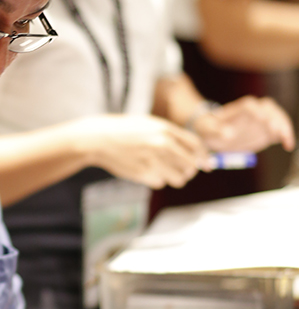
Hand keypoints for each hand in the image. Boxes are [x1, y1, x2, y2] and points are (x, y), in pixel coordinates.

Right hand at [73, 114, 209, 188]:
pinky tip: (144, 170)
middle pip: (191, 165)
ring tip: (162, 170)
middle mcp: (162, 145)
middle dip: (190, 171)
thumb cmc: (126, 131)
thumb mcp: (150, 125)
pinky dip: (156, 179)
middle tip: (183, 170)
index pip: (196, 146)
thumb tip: (196, 154)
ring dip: (174, 177)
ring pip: (179, 179)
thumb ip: (172, 137)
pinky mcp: (143, 173)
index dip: (204, 157)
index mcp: (166, 130)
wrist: (99, 139)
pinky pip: (160, 183)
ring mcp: (153, 160)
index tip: (208, 165)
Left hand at [192, 96, 294, 152]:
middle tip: (276, 131)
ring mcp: (262, 119)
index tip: (261, 119)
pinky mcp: (267, 130)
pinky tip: (288, 146)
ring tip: (286, 141)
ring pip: (277, 116)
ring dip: (283, 126)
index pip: (249, 106)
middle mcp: (253, 111)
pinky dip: (285, 136)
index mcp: (237, 109)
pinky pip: (279, 130)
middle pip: (267, 107)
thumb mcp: (208, 130)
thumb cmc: (210, 129)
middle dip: (274, 117)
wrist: (215, 133)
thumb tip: (228, 134)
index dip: (256, 111)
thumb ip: (217, 131)